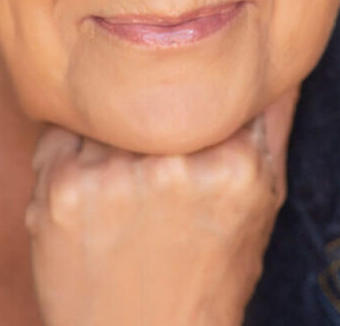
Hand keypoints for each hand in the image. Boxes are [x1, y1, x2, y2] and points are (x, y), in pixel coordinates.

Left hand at [25, 87, 298, 325]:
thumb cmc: (208, 275)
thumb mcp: (260, 204)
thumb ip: (271, 124)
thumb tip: (278, 63)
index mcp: (234, 164)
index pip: (208, 88)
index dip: (193, 104)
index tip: (188, 129)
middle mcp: (173, 163)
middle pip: (154, 96)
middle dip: (150, 119)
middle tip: (152, 171)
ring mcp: (114, 175)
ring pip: (107, 110)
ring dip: (109, 135)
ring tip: (122, 191)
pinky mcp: (63, 188)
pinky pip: (61, 130)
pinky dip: (70, 151)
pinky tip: (90, 195)